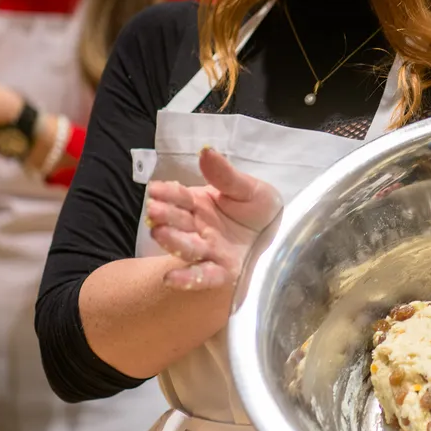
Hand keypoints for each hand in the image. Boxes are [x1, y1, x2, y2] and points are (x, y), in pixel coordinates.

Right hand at [146, 146, 282, 291]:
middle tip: (153, 210)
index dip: (167, 193)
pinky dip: (186, 278)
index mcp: (199, 205)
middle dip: (165, 216)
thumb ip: (224, 174)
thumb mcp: (245, 187)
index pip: (179, 197)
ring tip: (160, 234)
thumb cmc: (257, 207)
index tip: (153, 189)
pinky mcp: (223, 270)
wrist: (277, 231)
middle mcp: (198, 229)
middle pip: (178, 222)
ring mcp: (208, 250)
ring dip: (173, 241)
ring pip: (187, 247)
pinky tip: (170, 279)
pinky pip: (203, 275)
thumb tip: (205, 151)